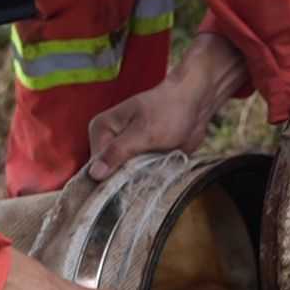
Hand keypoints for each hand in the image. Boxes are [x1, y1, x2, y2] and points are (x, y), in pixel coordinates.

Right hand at [87, 33, 246, 179]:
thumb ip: (118, 152)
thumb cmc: (169, 110)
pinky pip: (137, 177)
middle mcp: (109, 141)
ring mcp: (124, 151)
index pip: (95, 166)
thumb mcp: (143, 133)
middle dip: (125, 182)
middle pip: (108, 174)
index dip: (109, 181)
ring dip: (138, 182)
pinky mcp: (139, 158)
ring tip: (153, 176)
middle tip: (145, 179)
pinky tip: (156, 177)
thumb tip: (94, 174)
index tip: (127, 186)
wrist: (195, 103)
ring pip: (123, 178)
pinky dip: (146, 180)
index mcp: (101, 129)